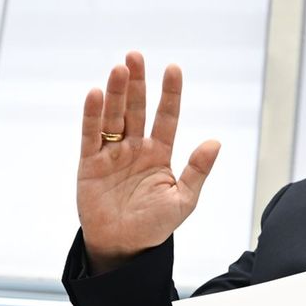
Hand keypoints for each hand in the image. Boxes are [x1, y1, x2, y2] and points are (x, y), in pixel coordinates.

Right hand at [77, 51, 220, 272]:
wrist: (124, 248)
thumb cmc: (155, 225)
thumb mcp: (183, 200)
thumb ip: (197, 170)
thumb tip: (215, 142)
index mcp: (159, 153)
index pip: (166, 117)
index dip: (169, 93)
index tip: (173, 68)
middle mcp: (135, 147)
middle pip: (137, 108)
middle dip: (137, 83)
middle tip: (135, 57)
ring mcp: (112, 153)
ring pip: (114, 116)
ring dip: (115, 92)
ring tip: (118, 69)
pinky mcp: (90, 163)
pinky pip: (90, 134)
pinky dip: (92, 115)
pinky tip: (95, 94)